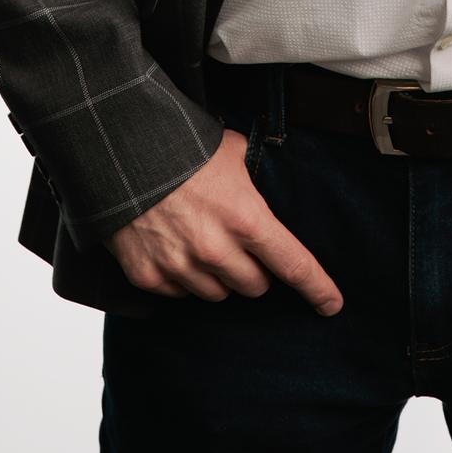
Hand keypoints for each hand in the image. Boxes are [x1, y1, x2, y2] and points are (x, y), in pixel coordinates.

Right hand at [106, 126, 343, 315]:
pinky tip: (173, 246)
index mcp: (246, 218)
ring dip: (218, 276)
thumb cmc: (183, 147)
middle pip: (255, 287)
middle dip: (254, 270)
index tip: (332, 305)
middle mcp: (216, 251)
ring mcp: (180, 268)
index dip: (317, 288)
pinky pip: (180, 294)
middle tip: (241, 245)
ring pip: (218, 295)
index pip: (293, 265)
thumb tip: (268, 189)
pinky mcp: (149, 277)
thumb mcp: (232, 152)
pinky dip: (182, 278)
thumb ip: (254, 179)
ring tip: (202, 240)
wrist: (119, 153)